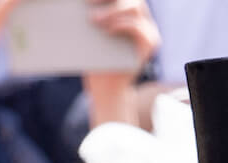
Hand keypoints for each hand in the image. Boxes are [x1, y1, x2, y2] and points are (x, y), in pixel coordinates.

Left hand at [81, 0, 158, 125]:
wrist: (106, 89)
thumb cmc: (95, 60)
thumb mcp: (90, 35)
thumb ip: (90, 16)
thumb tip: (77, 4)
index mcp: (125, 11)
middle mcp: (140, 16)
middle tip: (88, 4)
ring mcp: (147, 28)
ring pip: (134, 6)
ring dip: (113, 11)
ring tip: (94, 20)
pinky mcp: (150, 43)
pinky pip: (138, 27)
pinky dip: (121, 25)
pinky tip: (107, 30)